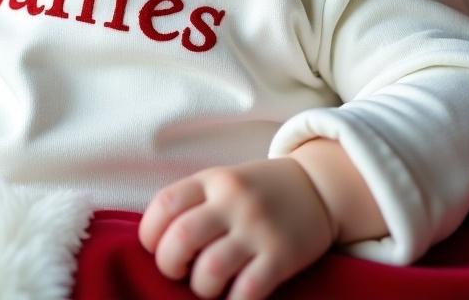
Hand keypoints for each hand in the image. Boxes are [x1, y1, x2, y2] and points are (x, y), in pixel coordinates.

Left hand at [139, 158, 335, 299]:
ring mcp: (258, 228)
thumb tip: (157, 247)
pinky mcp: (282, 255)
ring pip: (210, 269)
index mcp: (214, 180)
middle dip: (169, 264)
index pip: (165, 203)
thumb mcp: (224, 182)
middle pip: (182, 237)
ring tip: (208, 285)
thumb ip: (194, 204)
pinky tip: (233, 298)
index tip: (155, 247)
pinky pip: (247, 292)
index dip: (149, 233)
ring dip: (200, 288)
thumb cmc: (259, 191)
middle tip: (178, 272)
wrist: (318, 187)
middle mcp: (234, 200)